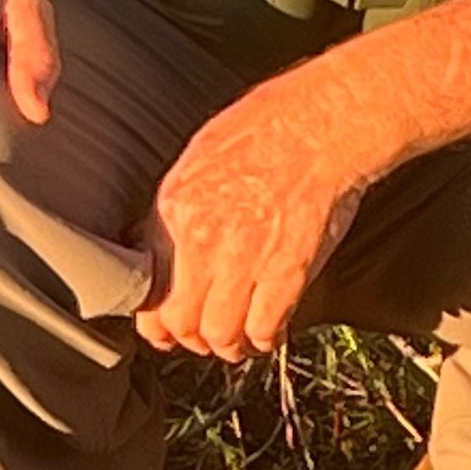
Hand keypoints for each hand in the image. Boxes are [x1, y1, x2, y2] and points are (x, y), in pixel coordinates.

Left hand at [140, 76, 386, 363]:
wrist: (323, 123)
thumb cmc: (270, 126)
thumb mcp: (199, 156)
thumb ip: (176, 207)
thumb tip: (160, 242)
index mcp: (175, 209)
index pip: (147, 287)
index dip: (155, 320)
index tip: (164, 329)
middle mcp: (202, 240)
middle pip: (180, 322)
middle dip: (191, 339)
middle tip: (204, 337)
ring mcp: (244, 259)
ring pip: (219, 335)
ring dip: (228, 346)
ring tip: (238, 340)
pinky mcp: (287, 272)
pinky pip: (264, 329)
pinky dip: (265, 340)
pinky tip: (269, 332)